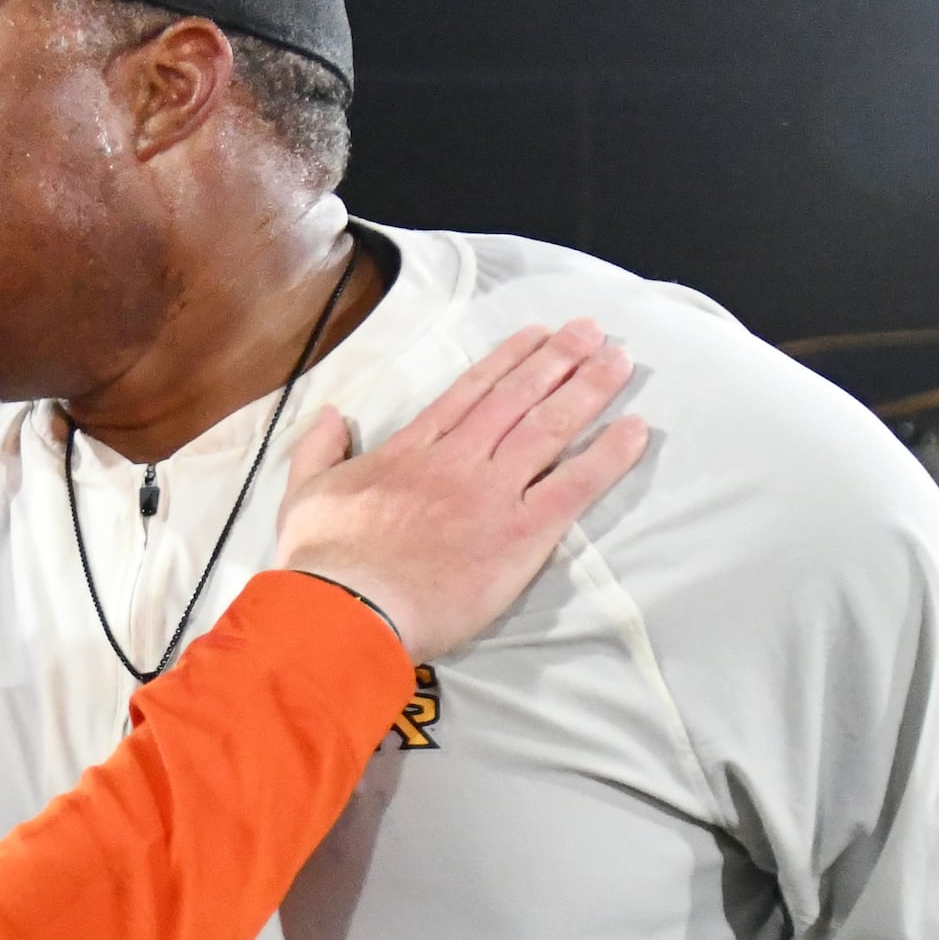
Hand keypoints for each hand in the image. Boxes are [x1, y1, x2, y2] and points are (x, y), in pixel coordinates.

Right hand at [268, 318, 643, 655]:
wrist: (349, 607)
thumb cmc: (324, 562)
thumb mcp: (304, 494)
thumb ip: (318, 449)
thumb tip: (331, 416)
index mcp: (412, 451)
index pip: (470, 393)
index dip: (508, 360)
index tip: (536, 335)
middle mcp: (460, 459)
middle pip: (519, 398)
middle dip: (558, 360)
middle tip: (591, 332)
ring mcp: (493, 492)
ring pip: (550, 428)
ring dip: (588, 390)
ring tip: (618, 361)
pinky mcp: (521, 533)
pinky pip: (574, 485)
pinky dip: (607, 455)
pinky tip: (635, 430)